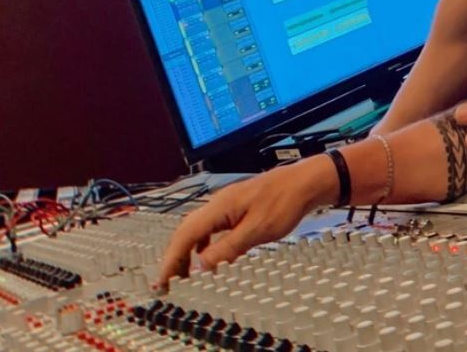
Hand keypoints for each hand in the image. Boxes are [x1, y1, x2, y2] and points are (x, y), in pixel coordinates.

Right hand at [156, 159, 335, 286]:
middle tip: (167, 283)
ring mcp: (226, 205)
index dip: (171, 260)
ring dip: (187, 252)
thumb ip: (226, 249)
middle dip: (174, 258)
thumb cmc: (284, 201)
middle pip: (186, 232)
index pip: (184, 236)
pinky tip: (208, 257)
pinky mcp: (237, 209)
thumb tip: (200, 266)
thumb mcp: (256, 232)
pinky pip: (211, 229)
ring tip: (185, 275)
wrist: (305, 182)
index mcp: (218, 207)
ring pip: (197, 230)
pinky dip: (204, 245)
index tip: (161, 280)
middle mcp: (218, 204)